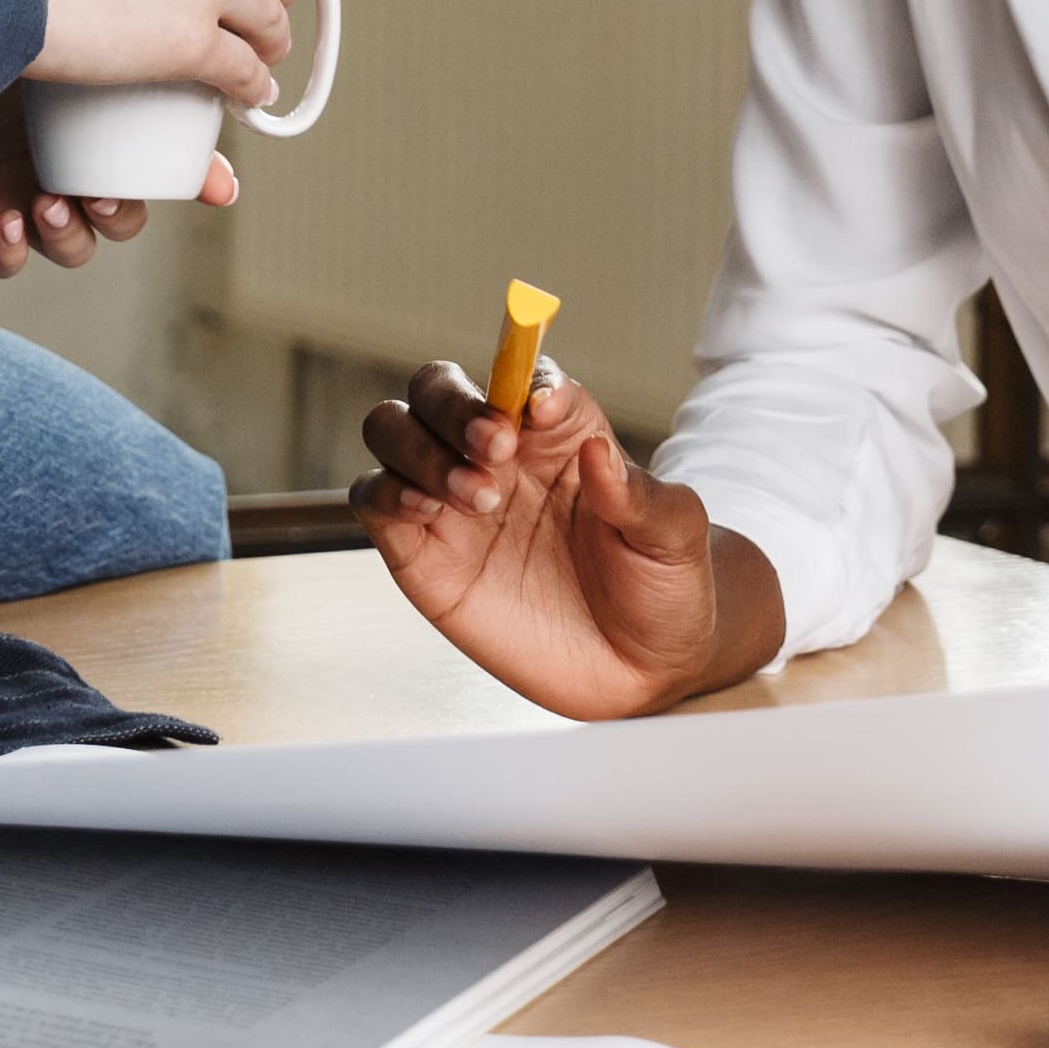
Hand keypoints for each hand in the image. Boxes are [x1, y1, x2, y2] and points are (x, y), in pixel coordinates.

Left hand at [0, 97, 231, 278]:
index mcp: (82, 103)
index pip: (152, 149)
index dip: (194, 177)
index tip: (221, 186)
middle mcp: (52, 151)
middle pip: (120, 206)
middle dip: (126, 210)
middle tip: (111, 193)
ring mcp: (11, 189)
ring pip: (73, 240)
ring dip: (75, 232)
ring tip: (55, 203)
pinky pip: (4, 256)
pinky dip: (15, 249)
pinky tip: (11, 221)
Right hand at [351, 362, 783, 719]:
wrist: (638, 672)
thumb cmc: (663, 590)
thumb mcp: (674, 540)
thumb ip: (640, 495)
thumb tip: (599, 452)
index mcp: (557, 433)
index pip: (520, 375)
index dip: (521, 376)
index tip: (540, 409)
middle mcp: (495, 454)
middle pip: (438, 388)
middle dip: (456, 405)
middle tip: (495, 447)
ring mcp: (451, 500)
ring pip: (392, 428)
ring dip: (421, 447)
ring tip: (477, 496)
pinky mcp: (420, 551)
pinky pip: (374, 499)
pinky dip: (385, 493)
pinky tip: (427, 513)